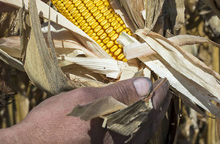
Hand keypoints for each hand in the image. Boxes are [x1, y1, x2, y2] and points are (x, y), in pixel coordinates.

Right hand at [10, 78, 170, 143]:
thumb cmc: (53, 123)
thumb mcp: (85, 101)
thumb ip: (117, 94)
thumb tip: (146, 83)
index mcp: (119, 129)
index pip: (149, 109)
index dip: (158, 94)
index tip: (165, 81)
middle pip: (148, 124)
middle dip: (157, 106)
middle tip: (163, 91)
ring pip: (140, 134)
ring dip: (148, 117)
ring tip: (152, 103)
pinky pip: (128, 141)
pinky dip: (136, 128)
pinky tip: (132, 120)